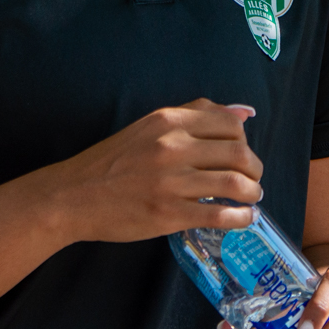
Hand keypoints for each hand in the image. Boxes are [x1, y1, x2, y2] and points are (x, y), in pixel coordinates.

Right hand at [46, 100, 263, 243]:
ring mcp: (171, 182)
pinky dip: (240, 217)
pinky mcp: (168, 213)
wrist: (74, 195)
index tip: (242, 152)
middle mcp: (172, 147)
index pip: (230, 123)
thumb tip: (246, 111)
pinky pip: (219, 215)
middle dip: (255, 168)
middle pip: (238, 153)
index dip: (245, 139)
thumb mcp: (150, 126)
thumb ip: (196, 115)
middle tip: (253, 178)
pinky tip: (242, 217)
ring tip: (251, 197)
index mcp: (168, 121)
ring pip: (234, 183)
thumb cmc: (112, 162)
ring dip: (252, 192)